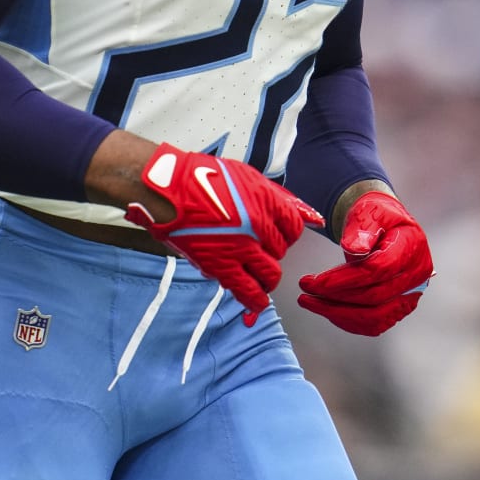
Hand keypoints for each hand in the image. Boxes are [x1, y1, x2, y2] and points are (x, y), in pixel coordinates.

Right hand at [124, 143, 323, 324]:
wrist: (170, 190)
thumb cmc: (203, 178)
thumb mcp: (246, 178)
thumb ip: (276, 197)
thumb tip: (310, 215)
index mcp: (266, 201)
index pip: (294, 227)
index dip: (286, 233)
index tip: (278, 235)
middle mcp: (258, 226)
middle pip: (281, 250)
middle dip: (272, 251)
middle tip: (257, 249)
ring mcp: (241, 249)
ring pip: (271, 274)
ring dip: (267, 276)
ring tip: (259, 275)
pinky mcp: (222, 267)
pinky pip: (248, 291)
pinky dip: (256, 300)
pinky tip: (256, 301)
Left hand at [297, 191, 432, 335]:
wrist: (387, 224)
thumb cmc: (376, 215)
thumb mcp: (369, 211)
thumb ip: (362, 228)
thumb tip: (353, 248)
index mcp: (411, 247)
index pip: (377, 270)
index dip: (344, 279)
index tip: (314, 281)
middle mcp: (416, 275)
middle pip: (375, 297)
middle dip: (335, 298)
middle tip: (305, 292)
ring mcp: (410, 294)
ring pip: (375, 317)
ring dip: (338, 314)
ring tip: (310, 302)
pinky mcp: (399, 307)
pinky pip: (374, 323)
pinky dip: (348, 321)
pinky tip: (327, 310)